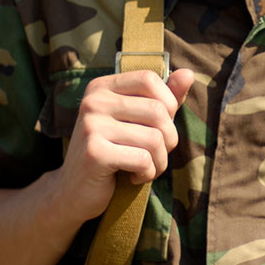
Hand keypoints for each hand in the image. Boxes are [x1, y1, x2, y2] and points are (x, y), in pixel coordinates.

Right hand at [53, 68, 193, 223]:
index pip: (149, 78)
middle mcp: (93, 101)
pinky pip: (143, 160)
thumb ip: (163, 99)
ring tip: (146, 168)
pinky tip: (134, 178)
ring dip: (160, 161)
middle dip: (169, 139)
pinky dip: (148, 174)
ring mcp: (91, 126)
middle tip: (157, 154)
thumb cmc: (114, 153)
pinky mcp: (94, 153)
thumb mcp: (138, 122)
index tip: (160, 126)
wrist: (75, 191)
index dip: (168, 103)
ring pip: (155, 138)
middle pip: (158, 111)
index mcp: (102, 87)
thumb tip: (189, 73)